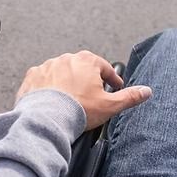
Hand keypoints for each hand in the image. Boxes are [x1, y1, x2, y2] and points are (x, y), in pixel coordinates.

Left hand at [16, 50, 151, 129]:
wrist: (46, 118)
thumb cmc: (77, 110)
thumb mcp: (110, 105)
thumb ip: (129, 96)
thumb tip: (145, 92)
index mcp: (85, 61)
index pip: (104, 66)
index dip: (112, 77)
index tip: (115, 85)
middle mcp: (64, 59)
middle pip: (81, 68)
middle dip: (87, 79)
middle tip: (92, 92)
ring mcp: (46, 67)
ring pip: (60, 73)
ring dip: (66, 82)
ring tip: (71, 98)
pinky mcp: (31, 77)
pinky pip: (42, 80)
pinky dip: (47, 87)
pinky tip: (52, 99)